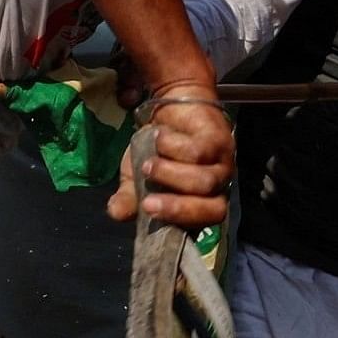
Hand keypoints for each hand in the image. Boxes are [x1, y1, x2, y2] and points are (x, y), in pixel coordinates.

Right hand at [110, 86, 233, 230]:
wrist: (169, 110)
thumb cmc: (156, 151)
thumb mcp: (135, 177)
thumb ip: (129, 197)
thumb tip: (116, 213)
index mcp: (198, 206)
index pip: (200, 227)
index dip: (177, 226)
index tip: (148, 220)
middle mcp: (217, 191)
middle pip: (214, 211)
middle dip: (178, 209)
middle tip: (147, 203)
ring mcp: (222, 166)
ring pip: (204, 182)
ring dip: (170, 175)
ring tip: (148, 164)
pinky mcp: (219, 141)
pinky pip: (198, 152)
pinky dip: (173, 147)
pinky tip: (160, 137)